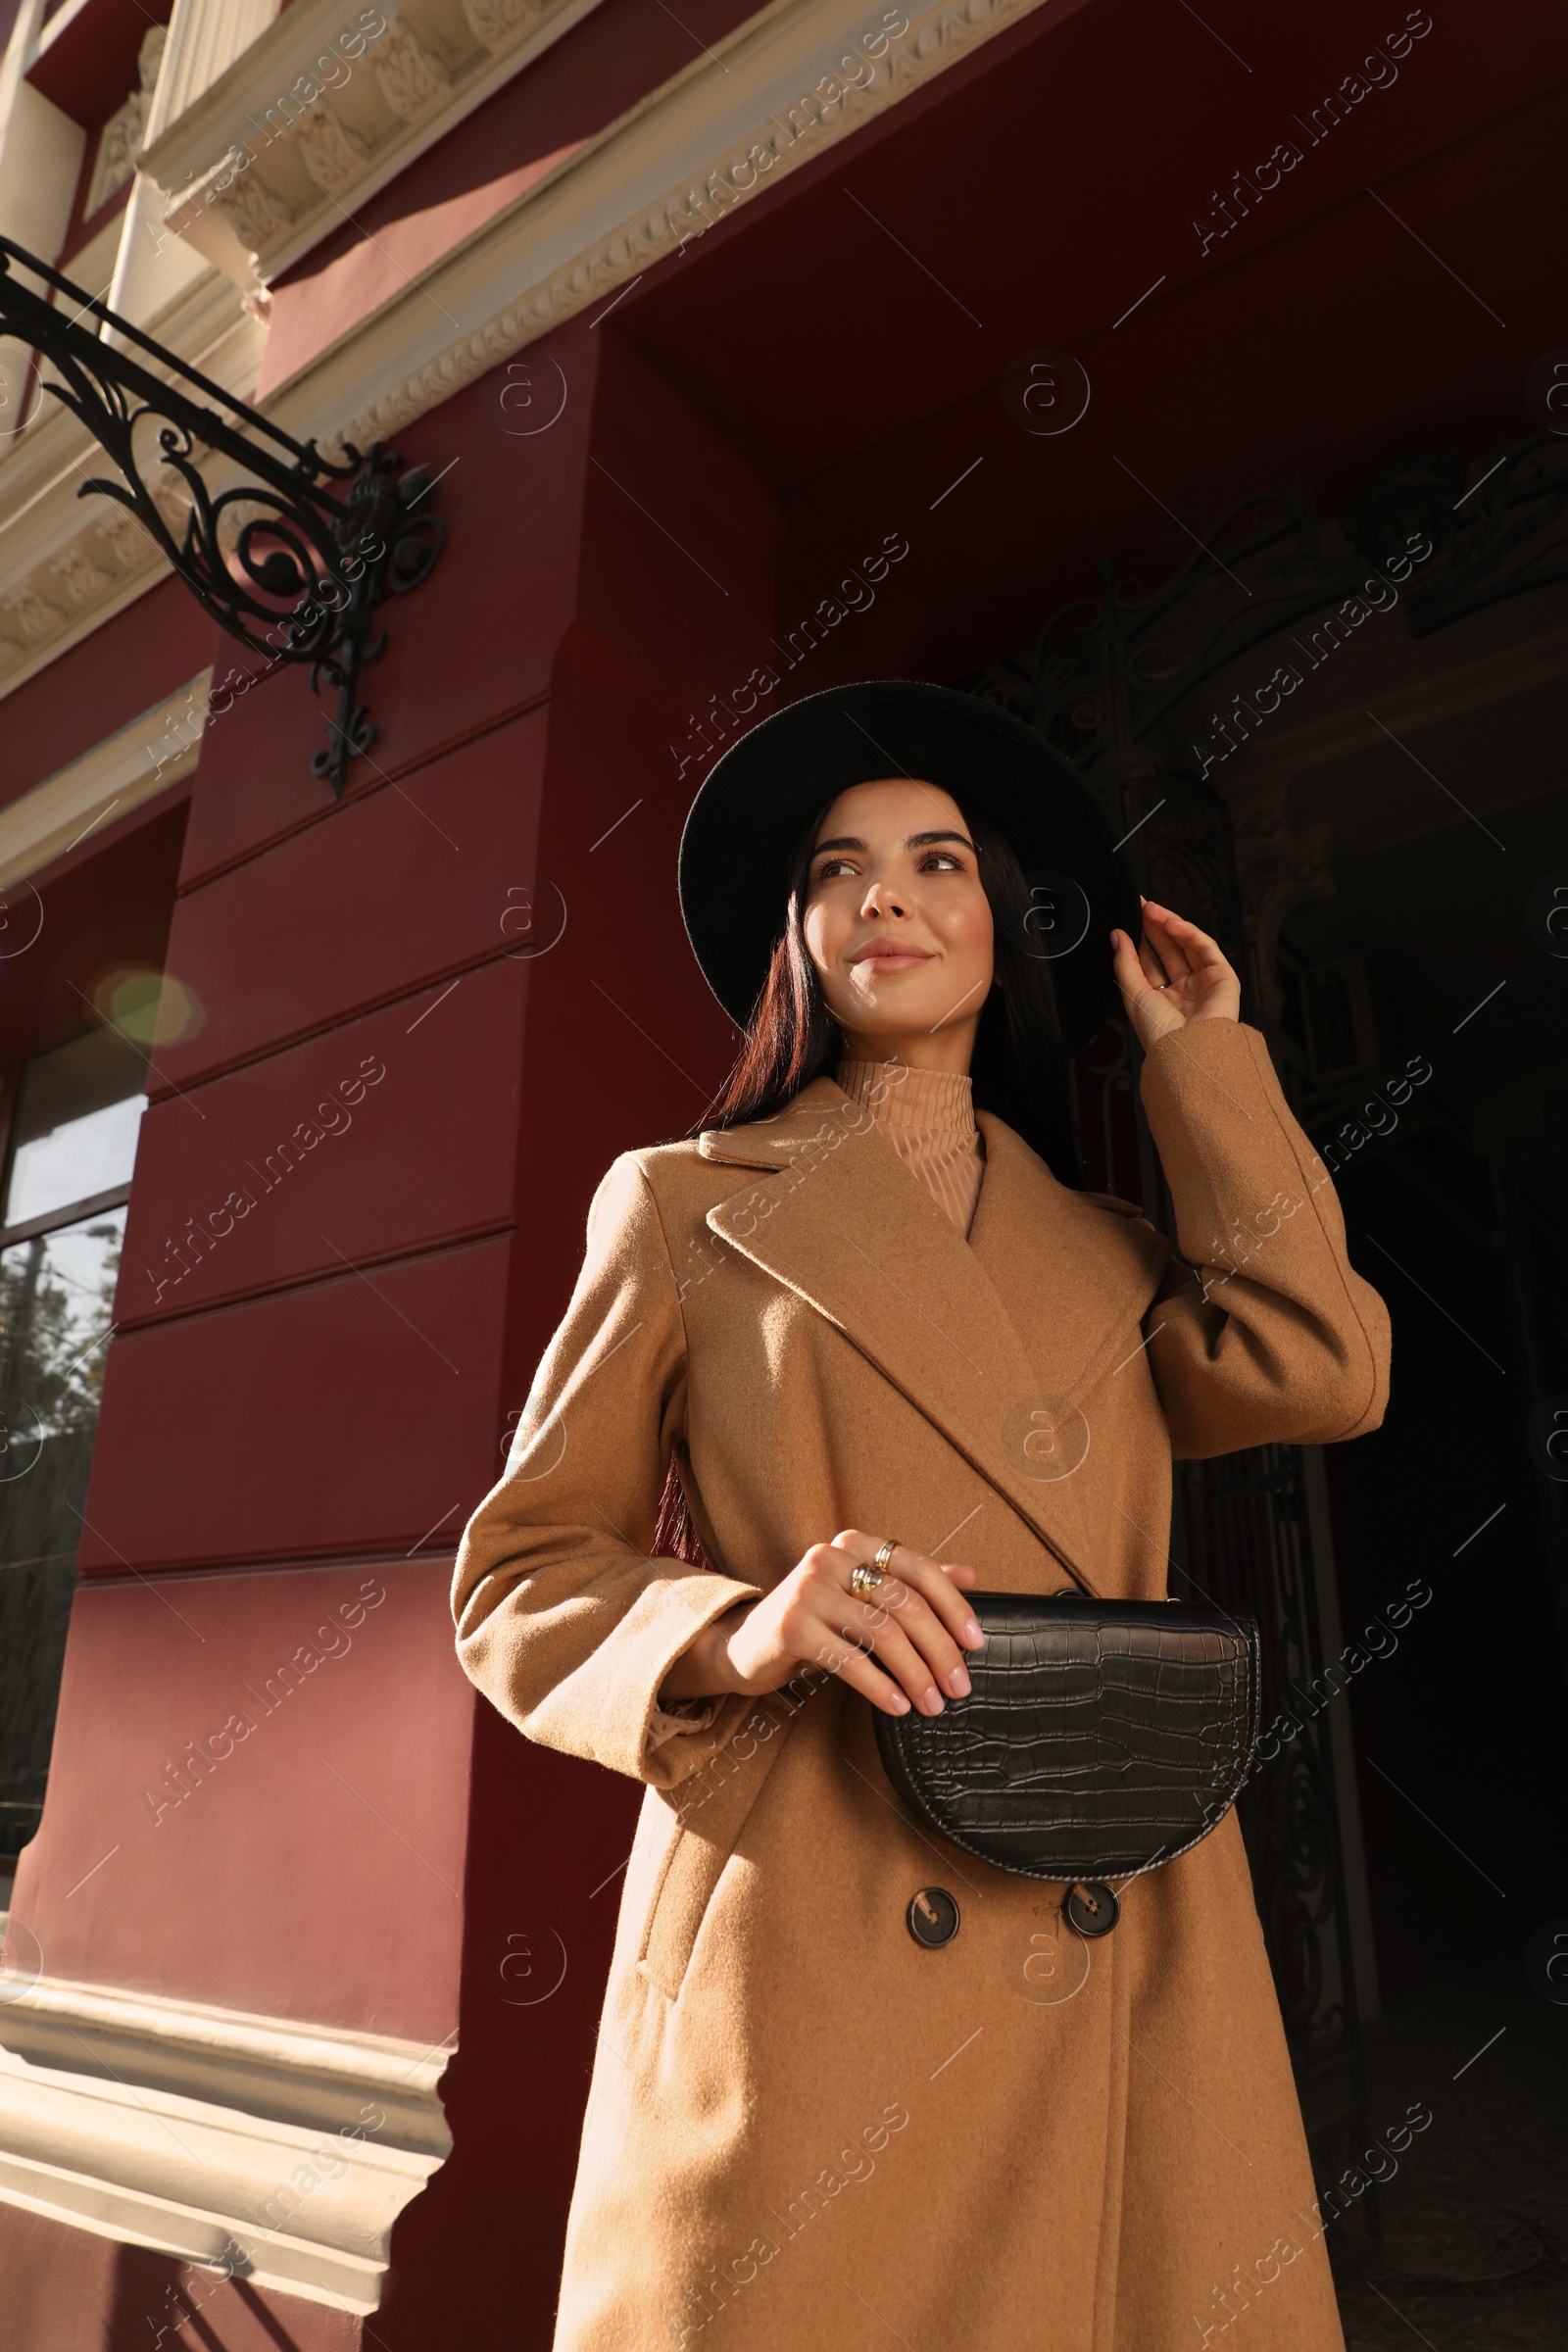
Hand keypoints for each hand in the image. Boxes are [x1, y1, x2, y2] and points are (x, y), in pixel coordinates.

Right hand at [658, 1529, 984, 1716]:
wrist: (746, 1645)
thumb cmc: (817, 1621)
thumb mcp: (864, 1598)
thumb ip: (912, 1584)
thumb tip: (972, 1575)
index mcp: (855, 1544)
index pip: (919, 1568)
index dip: (953, 1606)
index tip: (977, 1643)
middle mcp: (831, 1556)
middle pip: (906, 1604)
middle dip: (940, 1650)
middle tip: (959, 1687)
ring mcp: (808, 1589)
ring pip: (883, 1633)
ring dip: (916, 1674)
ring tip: (932, 1704)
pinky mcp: (791, 1626)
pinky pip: (850, 1659)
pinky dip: (881, 1686)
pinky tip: (898, 1706)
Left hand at [1110, 896, 1241, 1049]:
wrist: (1187, 1050)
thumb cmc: (1161, 1034)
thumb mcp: (1133, 994)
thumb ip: (1124, 963)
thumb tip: (1116, 937)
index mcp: (1161, 1000)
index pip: (1149, 962)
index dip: (1139, 941)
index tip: (1127, 921)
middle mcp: (1183, 991)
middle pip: (1167, 951)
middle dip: (1153, 928)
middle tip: (1139, 908)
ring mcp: (1202, 983)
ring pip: (1186, 946)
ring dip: (1168, 925)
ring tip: (1150, 909)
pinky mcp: (1222, 977)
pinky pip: (1205, 948)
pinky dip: (1188, 932)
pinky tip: (1170, 922)